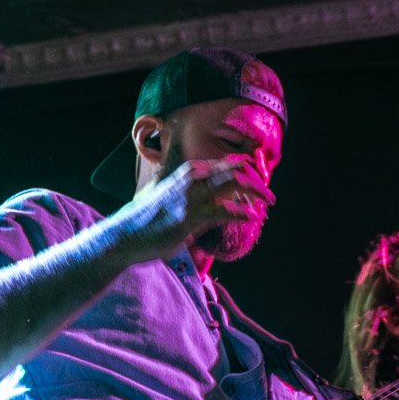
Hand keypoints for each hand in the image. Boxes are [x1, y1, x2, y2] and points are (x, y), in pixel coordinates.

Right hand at [117, 154, 274, 262]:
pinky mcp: (190, 216)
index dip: (246, 172)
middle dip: (256, 182)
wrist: (127, 234)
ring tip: (268, 206)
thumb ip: (189, 194)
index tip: (259, 182)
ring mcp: (191, 196)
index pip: (225, 164)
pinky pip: (223, 211)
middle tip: (271, 197)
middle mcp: (191, 179)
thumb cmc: (149, 220)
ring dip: (255, 194)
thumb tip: (207, 203)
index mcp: (188, 172)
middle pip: (233, 171)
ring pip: (232, 185)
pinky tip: (252, 217)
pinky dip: (241, 213)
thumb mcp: (169, 198)